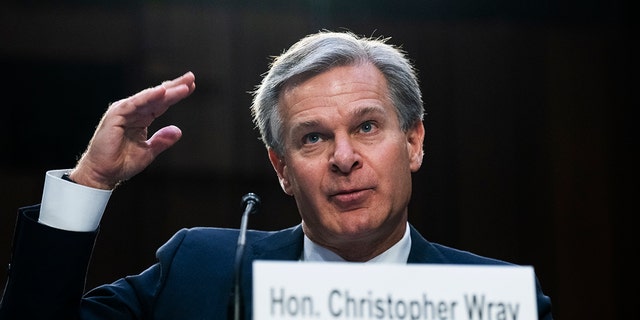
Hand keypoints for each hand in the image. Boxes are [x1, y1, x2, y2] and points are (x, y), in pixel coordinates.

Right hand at [69, 72, 195, 188]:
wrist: (104, 173)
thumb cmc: (122, 163)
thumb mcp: (148, 152)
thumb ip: (162, 141)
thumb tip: (178, 131)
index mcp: (141, 119)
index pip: (162, 103)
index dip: (175, 95)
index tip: (191, 86)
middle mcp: (133, 112)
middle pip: (157, 96)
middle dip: (174, 86)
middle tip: (190, 77)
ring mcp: (124, 112)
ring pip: (148, 98)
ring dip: (166, 91)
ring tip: (183, 86)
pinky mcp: (116, 115)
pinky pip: (134, 103)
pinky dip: (148, 97)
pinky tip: (161, 91)